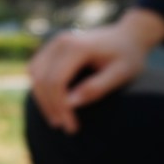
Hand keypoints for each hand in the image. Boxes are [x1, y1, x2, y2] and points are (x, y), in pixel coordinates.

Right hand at [28, 8, 163, 133]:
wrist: (128, 36)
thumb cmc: (128, 56)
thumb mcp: (121, 74)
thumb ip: (96, 88)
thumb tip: (69, 103)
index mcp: (76, 47)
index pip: (56, 82)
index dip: (60, 107)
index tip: (71, 127)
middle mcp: (60, 42)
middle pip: (42, 80)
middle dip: (50, 107)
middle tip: (64, 127)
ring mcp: (53, 43)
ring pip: (35, 76)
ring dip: (42, 100)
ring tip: (57, 119)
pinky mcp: (51, 48)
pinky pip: (36, 70)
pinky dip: (40, 88)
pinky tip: (53, 103)